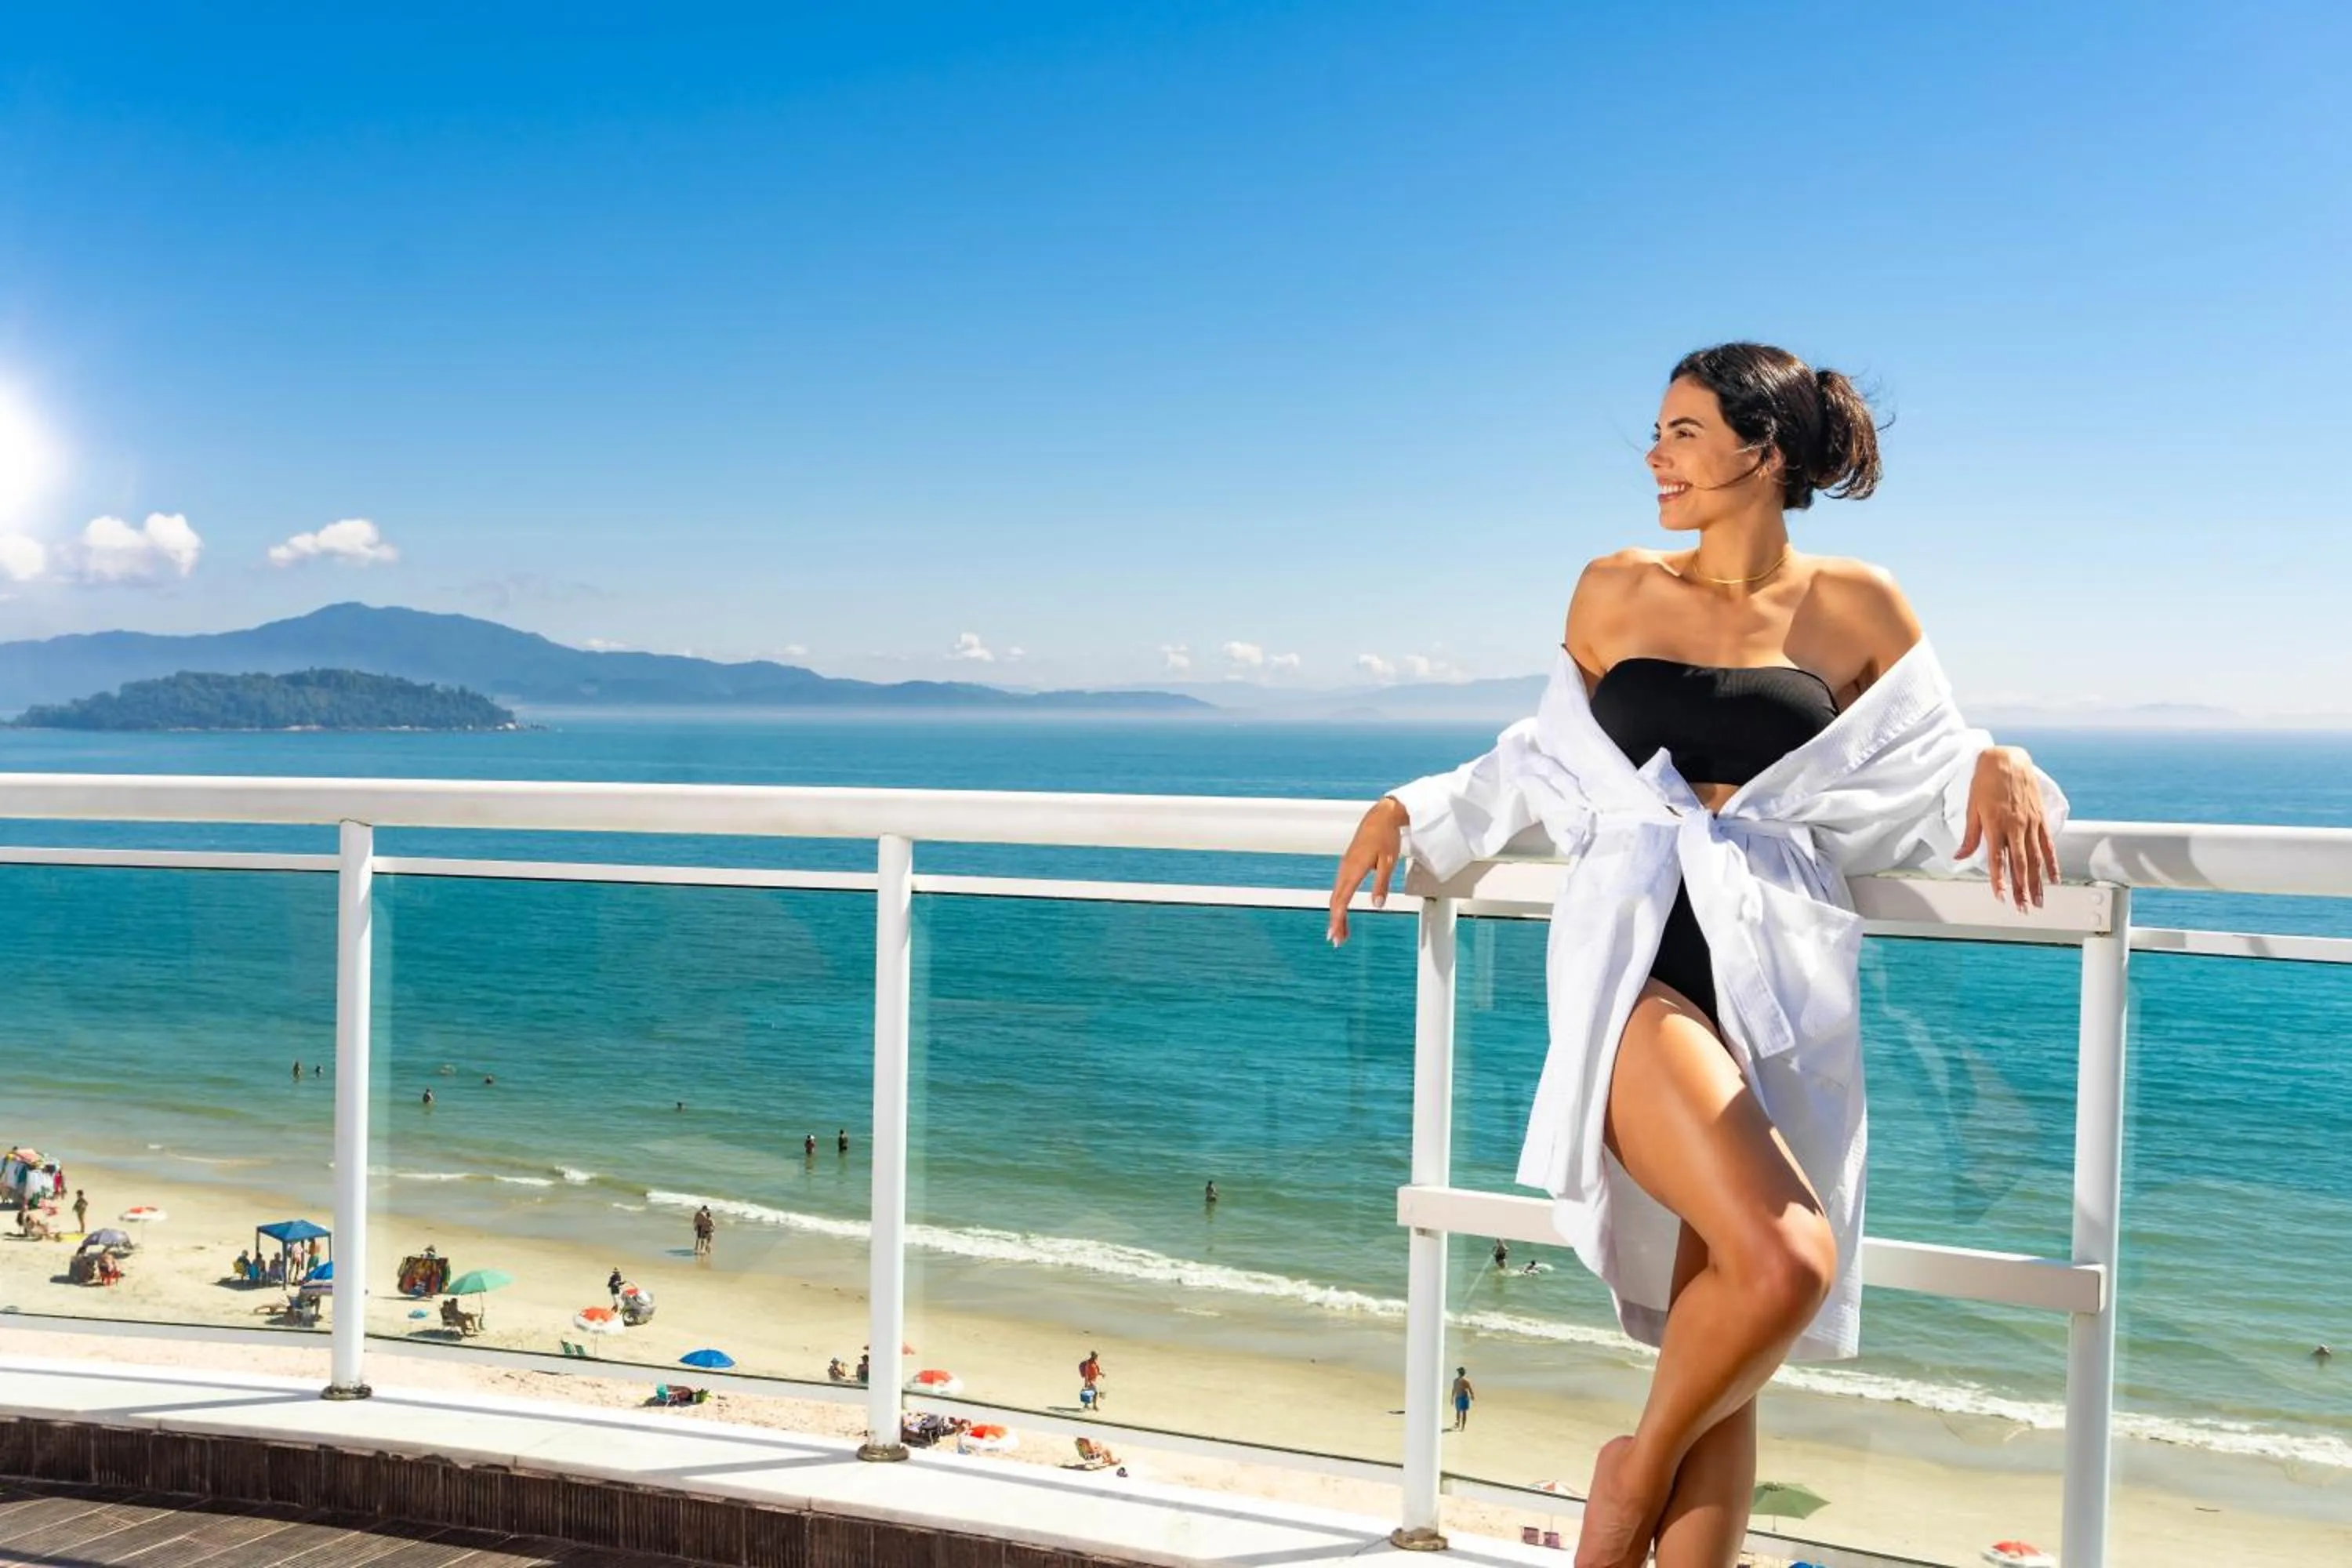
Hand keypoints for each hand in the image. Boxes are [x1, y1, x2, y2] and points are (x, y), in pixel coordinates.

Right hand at [1327, 796, 1407, 943]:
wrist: (1380, 817)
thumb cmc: (1386, 838)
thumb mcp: (1389, 862)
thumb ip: (1382, 884)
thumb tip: (1377, 904)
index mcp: (1353, 869)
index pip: (1341, 900)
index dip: (1337, 919)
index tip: (1335, 934)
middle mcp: (1345, 869)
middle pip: (1335, 901)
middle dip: (1335, 922)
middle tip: (1336, 941)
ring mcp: (1345, 867)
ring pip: (1336, 895)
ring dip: (1337, 915)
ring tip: (1341, 933)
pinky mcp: (1348, 866)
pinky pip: (1340, 888)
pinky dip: (1339, 903)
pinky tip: (1343, 912)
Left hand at [1957, 746, 2057, 910]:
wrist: (2007, 759)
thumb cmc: (1985, 782)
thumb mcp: (1972, 808)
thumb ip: (1970, 836)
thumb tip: (1959, 857)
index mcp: (1995, 825)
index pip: (1997, 859)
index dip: (1999, 880)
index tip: (2000, 897)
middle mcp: (2015, 827)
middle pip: (2020, 864)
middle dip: (2021, 888)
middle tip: (2023, 908)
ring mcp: (2030, 823)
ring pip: (2036, 858)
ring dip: (2037, 882)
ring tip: (2039, 900)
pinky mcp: (2040, 818)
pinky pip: (2048, 844)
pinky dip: (2052, 863)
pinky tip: (2054, 878)